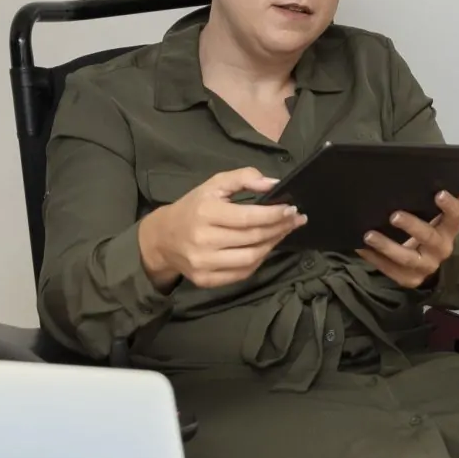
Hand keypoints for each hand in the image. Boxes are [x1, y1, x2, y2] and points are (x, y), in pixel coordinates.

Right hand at [138, 166, 304, 289]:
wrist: (163, 238)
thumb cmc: (193, 207)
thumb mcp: (214, 184)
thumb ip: (243, 178)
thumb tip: (273, 183)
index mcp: (206, 213)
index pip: (248, 217)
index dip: (274, 215)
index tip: (292, 209)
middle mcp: (203, 240)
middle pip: (252, 238)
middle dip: (279, 228)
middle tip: (295, 220)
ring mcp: (204, 263)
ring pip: (251, 258)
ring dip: (272, 245)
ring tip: (283, 232)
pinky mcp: (206, 280)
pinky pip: (242, 273)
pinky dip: (258, 261)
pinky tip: (265, 247)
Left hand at [361, 191, 458, 288]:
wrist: (427, 260)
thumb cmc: (428, 227)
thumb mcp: (434, 215)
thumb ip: (433, 199)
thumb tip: (431, 173)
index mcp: (449, 229)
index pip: (455, 216)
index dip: (449, 205)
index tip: (438, 193)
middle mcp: (442, 249)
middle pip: (429, 237)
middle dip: (412, 226)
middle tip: (394, 215)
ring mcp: (426, 266)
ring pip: (406, 258)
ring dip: (386, 246)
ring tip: (369, 235)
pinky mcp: (410, 279)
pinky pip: (391, 270)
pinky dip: (374, 258)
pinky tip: (361, 247)